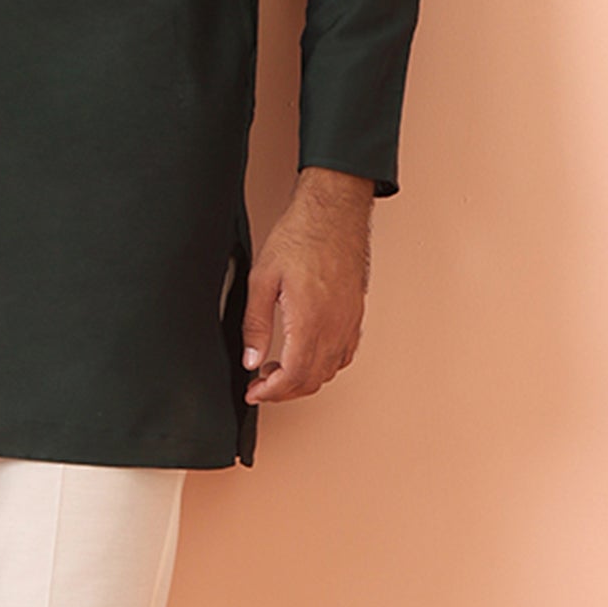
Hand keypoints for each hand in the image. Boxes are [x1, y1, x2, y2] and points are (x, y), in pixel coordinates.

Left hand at [241, 168, 375, 406]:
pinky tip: (306, 354)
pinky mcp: (356, 314)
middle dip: (283, 391)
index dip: (270, 393)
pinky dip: (324, 365)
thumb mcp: (262, 279)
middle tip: (260, 384)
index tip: (253, 392)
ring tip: (277, 369)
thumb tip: (251, 359)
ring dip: (303, 379)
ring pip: (330, 371)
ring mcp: (349, 322)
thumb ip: (255, 325)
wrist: (333, 213)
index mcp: (310, 321)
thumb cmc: (300, 237)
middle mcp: (335, 327)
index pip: (293, 377)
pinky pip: (345, 354)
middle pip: (312, 380)